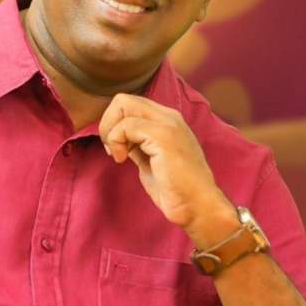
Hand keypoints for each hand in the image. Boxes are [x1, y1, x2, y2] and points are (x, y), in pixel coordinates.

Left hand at [99, 94, 237, 246]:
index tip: (115, 148)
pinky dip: (117, 142)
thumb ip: (136, 143)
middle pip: (123, 100)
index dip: (114, 123)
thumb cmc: (175, 188)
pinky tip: (124, 160)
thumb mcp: (149, 159)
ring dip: (111, 133)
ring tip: (120, 155)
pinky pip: (126, 126)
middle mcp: (168, 116)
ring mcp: (168, 123)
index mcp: (166, 119)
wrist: (198, 205)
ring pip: (123, 107)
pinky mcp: (163, 136)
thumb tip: (117, 136)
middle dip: (108, 123)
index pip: (130, 104)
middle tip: (111, 148)